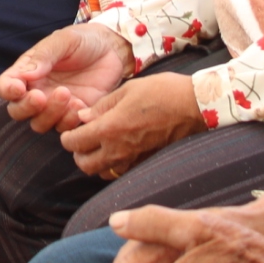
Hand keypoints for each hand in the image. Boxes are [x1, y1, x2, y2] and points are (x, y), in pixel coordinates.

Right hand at [0, 23, 134, 133]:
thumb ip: (44, 56)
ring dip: (50, 114)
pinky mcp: (74, 115)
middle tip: (41, 97)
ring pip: (39, 123)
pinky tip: (80, 105)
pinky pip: (64, 128)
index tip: (18, 88)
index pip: (6, 86)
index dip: (7, 91)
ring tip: (68, 95)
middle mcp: (37, 91)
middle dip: (27, 107)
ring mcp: (54, 106)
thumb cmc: (82, 40)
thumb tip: (25, 75)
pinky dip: (68, 121)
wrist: (112, 49)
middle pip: (18, 111)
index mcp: (27, 72)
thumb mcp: (63, 41)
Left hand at [61, 73, 205, 177]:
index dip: (68, 136)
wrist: (195, 107)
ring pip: (102, 173)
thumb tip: (82, 117)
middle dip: (78, 153)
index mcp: (110, 129)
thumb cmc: (162, 92)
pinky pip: (121, 172)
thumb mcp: (127, 90)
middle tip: (83, 139)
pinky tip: (119, 149)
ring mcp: (134, 160)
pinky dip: (114, 165)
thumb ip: (101, 106)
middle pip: (84, 165)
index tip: (72, 129)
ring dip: (96, 162)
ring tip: (100, 145)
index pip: (74, 143)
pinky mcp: (146, 164)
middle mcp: (119, 150)